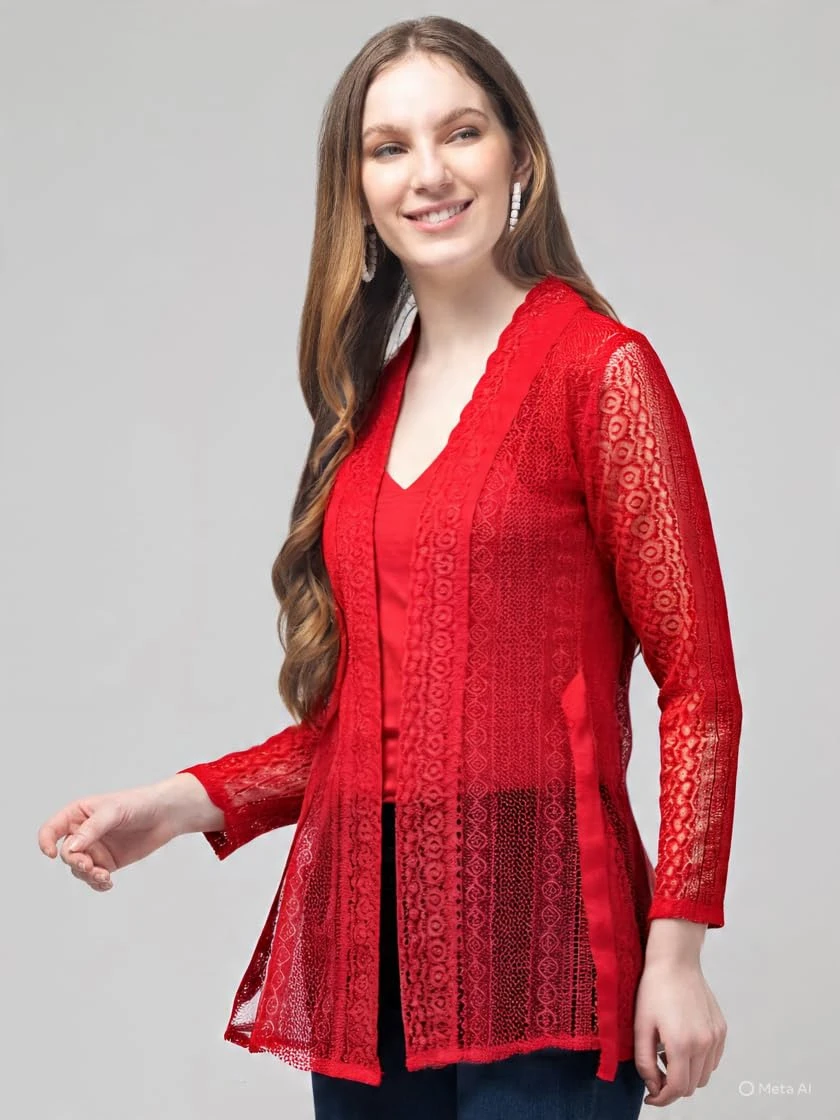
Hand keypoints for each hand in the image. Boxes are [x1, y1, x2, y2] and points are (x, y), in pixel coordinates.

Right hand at [37, 780, 192, 891]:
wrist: (165, 815)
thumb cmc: (139, 803)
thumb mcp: (114, 811)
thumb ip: (93, 828)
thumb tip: (72, 847)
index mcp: (78, 814)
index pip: (52, 829)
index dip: (45, 842)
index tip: (52, 854)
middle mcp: (83, 833)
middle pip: (67, 854)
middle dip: (76, 862)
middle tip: (90, 866)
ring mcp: (95, 849)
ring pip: (79, 870)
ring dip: (88, 876)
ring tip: (104, 876)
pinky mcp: (108, 862)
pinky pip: (94, 878)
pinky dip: (97, 884)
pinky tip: (107, 883)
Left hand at [634, 957, 726, 1106]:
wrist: (675, 962)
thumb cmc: (654, 990)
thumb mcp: (641, 1026)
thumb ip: (645, 1062)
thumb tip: (653, 1087)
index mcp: (682, 1044)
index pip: (677, 1089)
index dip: (661, 1098)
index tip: (650, 1096)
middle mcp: (704, 1043)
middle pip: (691, 1086)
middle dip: (672, 1086)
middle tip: (655, 1070)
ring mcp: (716, 1037)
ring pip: (704, 1076)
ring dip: (686, 1074)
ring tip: (667, 1053)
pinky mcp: (721, 1030)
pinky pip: (712, 1060)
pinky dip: (698, 1062)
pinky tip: (682, 1044)